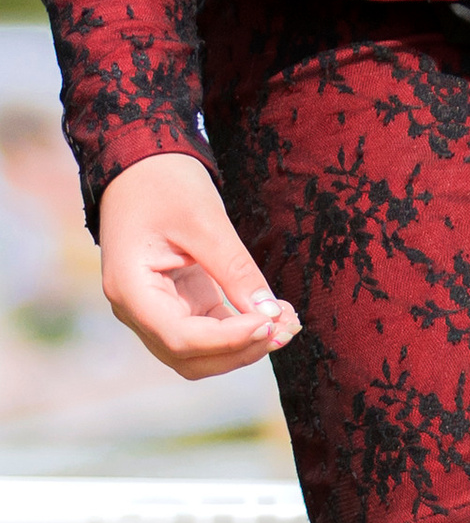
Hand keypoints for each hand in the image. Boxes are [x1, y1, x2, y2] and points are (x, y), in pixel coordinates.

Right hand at [97, 151, 300, 377]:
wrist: (139, 165)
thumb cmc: (163, 183)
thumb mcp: (204, 221)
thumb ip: (235, 269)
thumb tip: (270, 314)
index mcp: (130, 289)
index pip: (180, 338)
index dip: (228, 340)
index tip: (270, 323)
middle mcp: (136, 309)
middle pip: (189, 357)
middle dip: (240, 350)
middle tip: (287, 328)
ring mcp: (154, 309)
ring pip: (199, 352)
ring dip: (243, 346)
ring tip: (286, 323)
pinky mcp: (176, 302)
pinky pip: (207, 332)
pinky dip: (239, 330)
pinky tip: (273, 315)